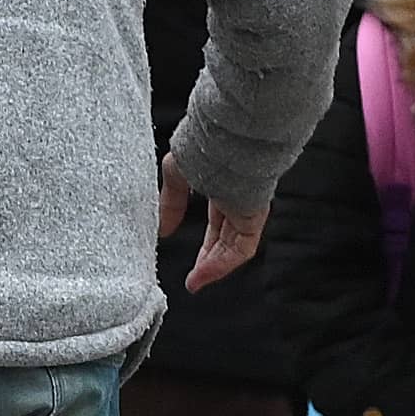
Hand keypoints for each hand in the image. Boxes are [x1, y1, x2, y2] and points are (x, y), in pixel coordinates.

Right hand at [158, 152, 270, 292]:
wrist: (225, 132)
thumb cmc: (203, 142)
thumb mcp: (176, 173)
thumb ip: (170, 201)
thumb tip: (162, 228)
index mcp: (222, 184)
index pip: (218, 221)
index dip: (205, 242)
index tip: (191, 258)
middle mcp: (238, 197)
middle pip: (226, 236)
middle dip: (210, 259)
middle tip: (195, 279)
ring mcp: (247, 206)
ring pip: (234, 244)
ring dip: (214, 266)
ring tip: (196, 282)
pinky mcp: (252, 212)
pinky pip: (242, 245)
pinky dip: (224, 262)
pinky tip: (206, 273)